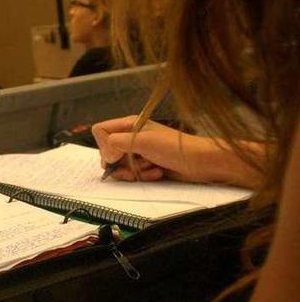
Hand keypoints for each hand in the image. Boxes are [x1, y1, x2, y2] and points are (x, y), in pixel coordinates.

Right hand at [91, 115, 253, 184]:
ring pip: (120, 165)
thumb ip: (117, 143)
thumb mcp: (143, 141)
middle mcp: (132, 137)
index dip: (104, 146)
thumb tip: (105, 156)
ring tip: (150, 169)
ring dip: (134, 171)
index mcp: (129, 125)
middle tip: (133, 167)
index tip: (116, 155)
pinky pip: (133, 174)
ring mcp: (139, 151)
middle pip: (108, 152)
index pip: (101, 131)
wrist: (201, 162)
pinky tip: (157, 173)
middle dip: (119, 163)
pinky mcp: (146, 165)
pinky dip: (143, 176)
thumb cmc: (176, 147)